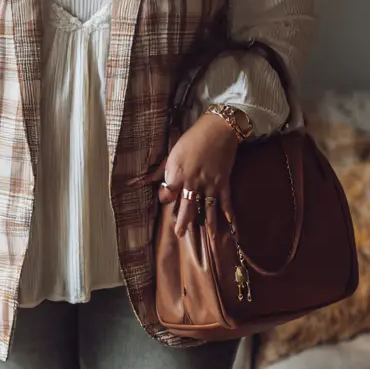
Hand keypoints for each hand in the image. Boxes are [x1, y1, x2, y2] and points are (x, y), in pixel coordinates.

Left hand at [156, 112, 238, 237]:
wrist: (218, 128)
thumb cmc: (192, 139)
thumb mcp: (172, 154)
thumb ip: (158, 172)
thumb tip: (137, 182)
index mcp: (177, 173)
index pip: (168, 194)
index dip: (166, 198)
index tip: (168, 199)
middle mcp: (192, 181)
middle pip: (187, 206)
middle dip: (184, 222)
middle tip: (180, 234)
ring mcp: (209, 183)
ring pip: (208, 208)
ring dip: (209, 224)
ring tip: (209, 239)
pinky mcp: (223, 182)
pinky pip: (226, 202)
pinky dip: (229, 215)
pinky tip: (231, 227)